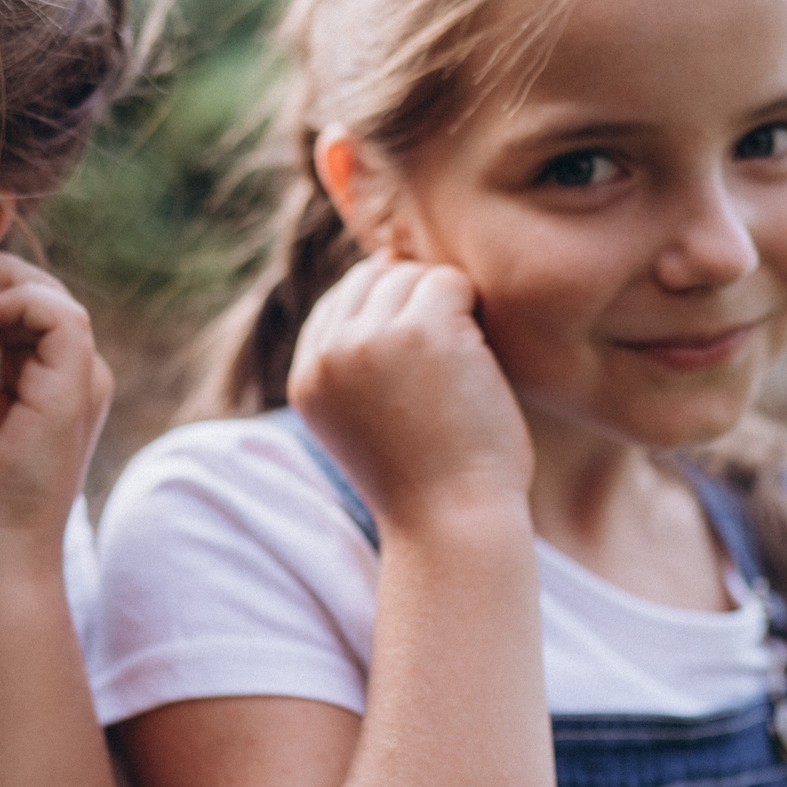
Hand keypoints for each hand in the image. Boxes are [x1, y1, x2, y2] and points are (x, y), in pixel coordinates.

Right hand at [286, 252, 531, 531]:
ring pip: (410, 276)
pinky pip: (450, 281)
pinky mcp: (420, 330)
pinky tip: (479, 363)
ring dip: (447, 310)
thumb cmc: (430, 482)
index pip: (337, 306)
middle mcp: (328, 354)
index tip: (422, 364)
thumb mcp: (367, 419)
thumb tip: (387, 260)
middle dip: (416, 305)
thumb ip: (359, 358)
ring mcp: (370, 339)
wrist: (453, 526)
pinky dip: (475, 311)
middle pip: (372, 281)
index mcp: (307, 380)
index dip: (387, 318)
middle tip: (449, 365)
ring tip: (463, 369)